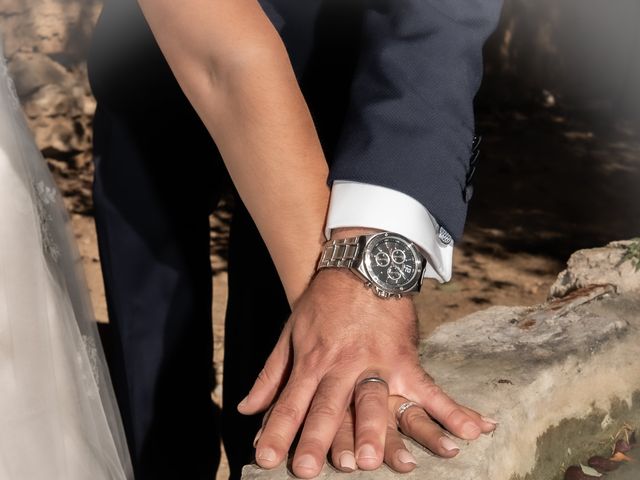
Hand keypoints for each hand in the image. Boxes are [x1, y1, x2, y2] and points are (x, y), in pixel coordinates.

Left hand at [238, 268, 495, 477]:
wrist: (361, 265)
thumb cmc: (322, 302)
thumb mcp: (289, 333)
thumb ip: (271, 374)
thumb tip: (246, 409)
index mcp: (312, 361)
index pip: (290, 401)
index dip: (277, 430)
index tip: (264, 458)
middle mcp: (341, 366)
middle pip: (327, 406)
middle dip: (316, 438)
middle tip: (307, 469)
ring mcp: (375, 363)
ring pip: (371, 400)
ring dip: (371, 429)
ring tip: (370, 461)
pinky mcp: (405, 359)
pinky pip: (429, 389)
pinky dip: (451, 411)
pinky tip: (471, 432)